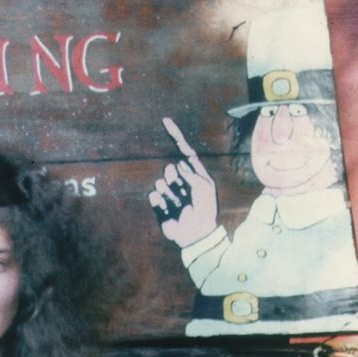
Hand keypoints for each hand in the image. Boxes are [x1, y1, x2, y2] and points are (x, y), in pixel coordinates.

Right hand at [148, 117, 218, 246]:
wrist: (195, 235)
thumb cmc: (204, 211)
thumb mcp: (204, 189)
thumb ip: (192, 174)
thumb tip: (177, 164)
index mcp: (196, 176)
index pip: (186, 152)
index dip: (177, 137)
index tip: (165, 121)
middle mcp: (182, 183)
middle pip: (171, 170)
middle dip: (174, 179)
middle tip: (180, 190)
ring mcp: (170, 194)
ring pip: (161, 183)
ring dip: (168, 193)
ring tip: (177, 204)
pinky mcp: (160, 206)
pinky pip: (153, 196)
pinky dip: (159, 201)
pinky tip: (168, 209)